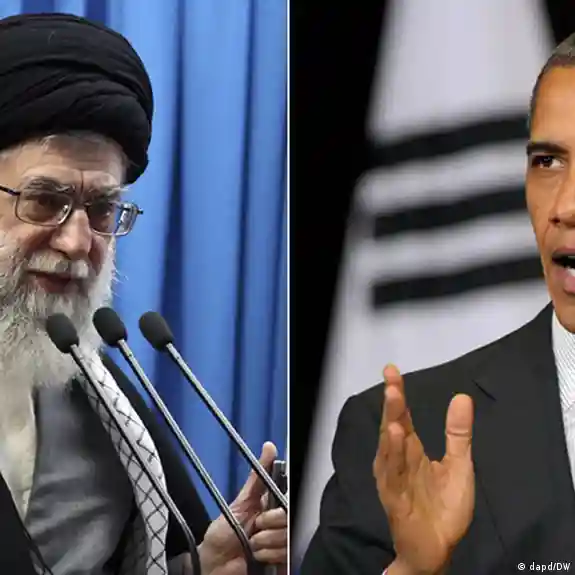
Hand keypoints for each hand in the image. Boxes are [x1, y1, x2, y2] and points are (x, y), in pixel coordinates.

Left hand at [199, 442, 286, 574]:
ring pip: (288, 536)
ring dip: (266, 541)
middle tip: (255, 526)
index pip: (292, 497)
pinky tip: (259, 557)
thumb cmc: (224, 533)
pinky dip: (270, 555)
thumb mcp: (241, 501)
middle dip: (270, 522)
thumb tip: (269, 447)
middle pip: (291, 516)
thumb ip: (257, 476)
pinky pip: (287, 553)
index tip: (270, 506)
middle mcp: (282, 523)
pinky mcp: (285, 561)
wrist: (215, 566)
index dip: (282, 503)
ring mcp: (284, 542)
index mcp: (274, 506)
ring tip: (253, 544)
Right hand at [373, 364, 474, 574]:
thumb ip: (458, 434)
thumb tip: (462, 397)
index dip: (398, 394)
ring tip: (393, 399)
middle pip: (393, 426)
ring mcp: (394, 479)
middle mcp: (397, 460)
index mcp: (411, 450)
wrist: (437, 549)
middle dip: (392, 403)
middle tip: (391, 381)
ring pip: (389, 447)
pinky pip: (393, 474)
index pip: (403, 416)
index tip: (392, 370)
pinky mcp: (395, 499)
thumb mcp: (459, 465)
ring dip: (391, 423)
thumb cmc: (444, 508)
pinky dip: (393, 455)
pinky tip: (395, 437)